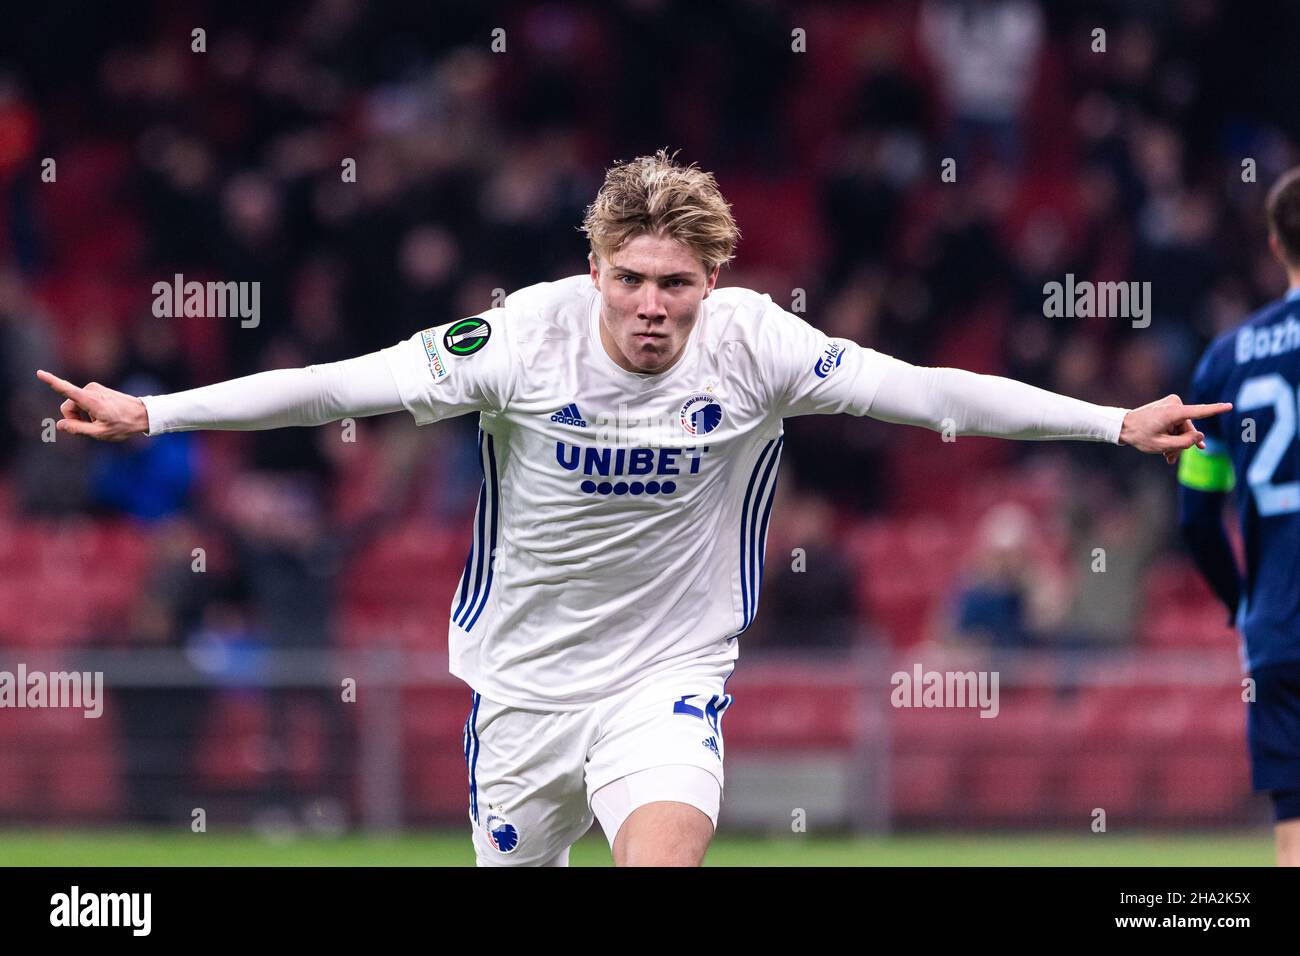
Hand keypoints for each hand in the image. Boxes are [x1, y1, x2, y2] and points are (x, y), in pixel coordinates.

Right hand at [35, 369, 150, 440]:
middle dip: (74, 418)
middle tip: (92, 427)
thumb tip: (59, 424)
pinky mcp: (97, 389)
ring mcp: (94, 388)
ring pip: (75, 404)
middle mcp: (91, 390)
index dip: (52, 382)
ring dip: (82, 415)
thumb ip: (78, 429)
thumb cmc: (124, 425)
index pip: (66, 390)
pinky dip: (88, 410)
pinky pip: (83, 401)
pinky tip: (102, 416)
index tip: (39, 372)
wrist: (143, 414)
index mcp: (91, 400)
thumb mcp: (100, 432)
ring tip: (101, 420)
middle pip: (68, 406)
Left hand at [1118, 394, 1232, 464]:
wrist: (1123, 426)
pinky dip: (1174, 435)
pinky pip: (1178, 424)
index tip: (1229, 406)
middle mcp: (1175, 404)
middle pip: (1189, 428)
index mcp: (1173, 412)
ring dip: (1177, 442)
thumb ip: (1184, 443)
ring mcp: (1172, 404)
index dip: (1215, 410)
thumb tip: (1201, 436)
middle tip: (1170, 458)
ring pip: (1184, 428)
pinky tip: (1168, 450)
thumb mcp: (1162, 446)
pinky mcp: (1170, 406)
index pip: (1199, 412)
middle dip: (1182, 444)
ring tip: (1167, 456)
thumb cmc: (1140, 436)